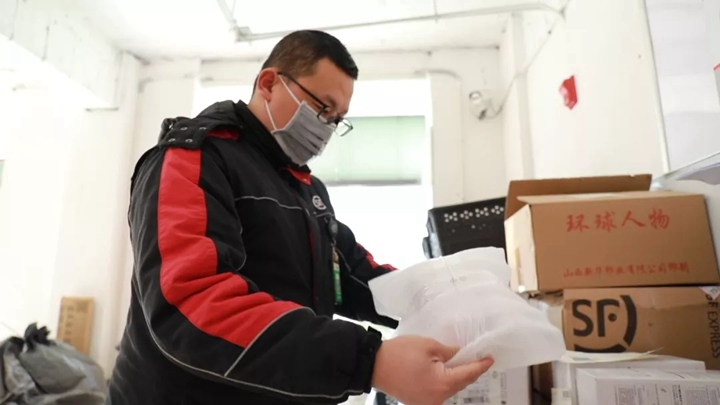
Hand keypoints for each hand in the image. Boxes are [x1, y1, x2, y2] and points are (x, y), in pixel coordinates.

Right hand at [371, 335, 493, 404]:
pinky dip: (444, 381)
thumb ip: (450, 352)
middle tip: (477, 357)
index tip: (490, 359)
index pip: (468, 374)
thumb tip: (462, 354)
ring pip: (449, 388)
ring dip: (456, 376)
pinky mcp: (419, 401)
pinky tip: (446, 370)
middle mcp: (437, 398)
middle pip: (460, 384)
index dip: (480, 365)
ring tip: (462, 362)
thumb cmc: (399, 353)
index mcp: (442, 384)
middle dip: (469, 371)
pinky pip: (438, 391)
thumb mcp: (428, 346)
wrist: (373, 365)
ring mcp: (428, 402)